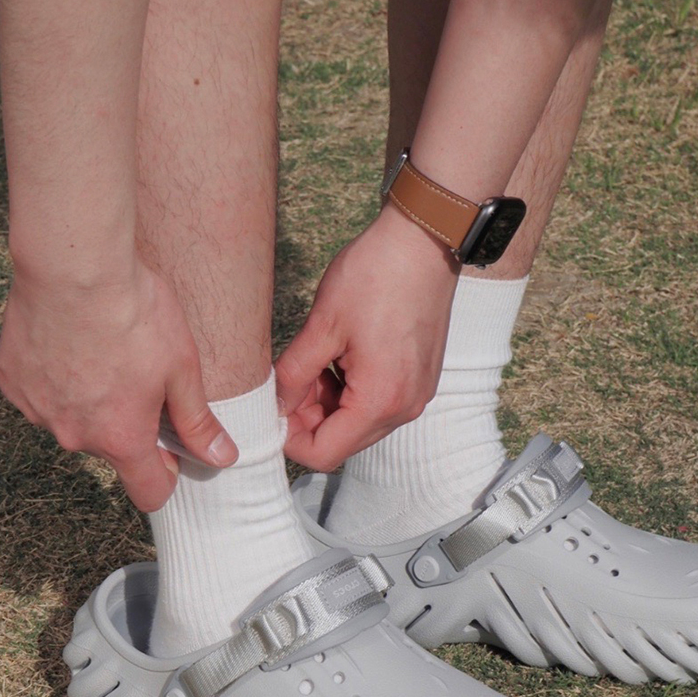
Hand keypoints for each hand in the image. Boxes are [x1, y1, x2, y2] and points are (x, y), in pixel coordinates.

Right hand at [0, 259, 236, 511]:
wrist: (74, 266)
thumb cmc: (137, 314)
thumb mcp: (182, 368)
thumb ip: (198, 421)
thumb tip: (223, 458)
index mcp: (121, 439)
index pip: (148, 492)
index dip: (167, 475)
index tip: (173, 449)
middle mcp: (74, 435)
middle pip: (109, 449)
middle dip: (128, 425)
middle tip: (142, 377)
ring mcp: (37, 409)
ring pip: (73, 419)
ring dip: (90, 401)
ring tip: (106, 353)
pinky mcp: (11, 381)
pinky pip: (42, 393)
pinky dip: (58, 378)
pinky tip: (73, 343)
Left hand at [276, 205, 459, 470]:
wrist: (425, 242)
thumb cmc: (376, 276)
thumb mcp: (322, 326)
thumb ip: (293, 376)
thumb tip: (274, 405)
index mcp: (380, 400)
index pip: (324, 454)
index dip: (289, 438)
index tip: (273, 405)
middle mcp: (405, 408)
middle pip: (342, 443)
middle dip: (308, 420)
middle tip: (290, 378)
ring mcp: (416, 395)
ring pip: (359, 425)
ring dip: (329, 405)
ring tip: (316, 361)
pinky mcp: (420, 380)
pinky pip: (378, 404)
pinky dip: (352, 393)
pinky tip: (341, 357)